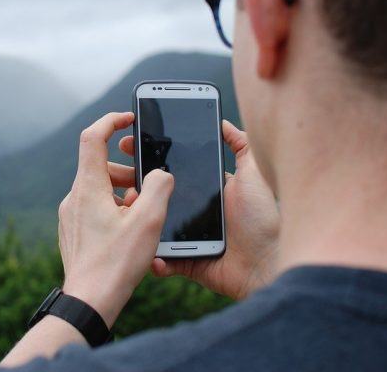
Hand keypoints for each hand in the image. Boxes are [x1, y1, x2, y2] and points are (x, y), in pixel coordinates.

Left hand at [59, 112, 173, 327]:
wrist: (89, 301)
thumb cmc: (117, 263)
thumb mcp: (148, 222)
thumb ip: (158, 188)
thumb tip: (160, 174)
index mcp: (88, 187)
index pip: (92, 137)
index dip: (111, 121)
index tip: (128, 119)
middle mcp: (74, 197)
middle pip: (101, 166)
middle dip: (127, 171)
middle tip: (148, 188)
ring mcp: (70, 215)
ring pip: (99, 188)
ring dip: (122, 192)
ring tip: (141, 215)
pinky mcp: (73, 230)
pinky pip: (93, 207)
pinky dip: (113, 208)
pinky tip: (128, 231)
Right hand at [119, 120, 279, 299]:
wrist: (268, 263)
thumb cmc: (263, 218)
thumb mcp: (254, 173)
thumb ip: (241, 145)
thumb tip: (223, 122)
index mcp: (206, 190)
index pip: (173, 172)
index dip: (151, 160)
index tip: (130, 146)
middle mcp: (195, 212)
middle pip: (159, 198)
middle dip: (137, 187)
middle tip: (118, 177)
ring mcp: (188, 238)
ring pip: (155, 226)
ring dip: (140, 219)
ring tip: (129, 209)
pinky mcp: (187, 261)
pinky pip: (163, 260)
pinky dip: (154, 257)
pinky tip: (145, 247)